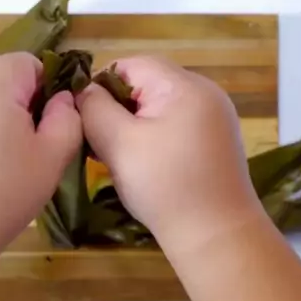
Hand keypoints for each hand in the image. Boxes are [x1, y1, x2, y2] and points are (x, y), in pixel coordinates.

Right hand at [77, 55, 260, 262]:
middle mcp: (205, 92)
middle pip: (146, 83)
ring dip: (133, 124)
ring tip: (117, 154)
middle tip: (97, 140)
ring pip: (159, 106)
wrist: (216, 235)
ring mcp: (214, 116)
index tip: (83, 118)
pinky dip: (153, 136)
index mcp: (184, 85)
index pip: (130, 64)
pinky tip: (143, 164)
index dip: (100, 85)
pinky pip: (175, 124)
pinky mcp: (216, 139)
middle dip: (117, 107)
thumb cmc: (164, 186)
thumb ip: (94, 108)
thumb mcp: (118, 143)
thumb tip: (84, 91)